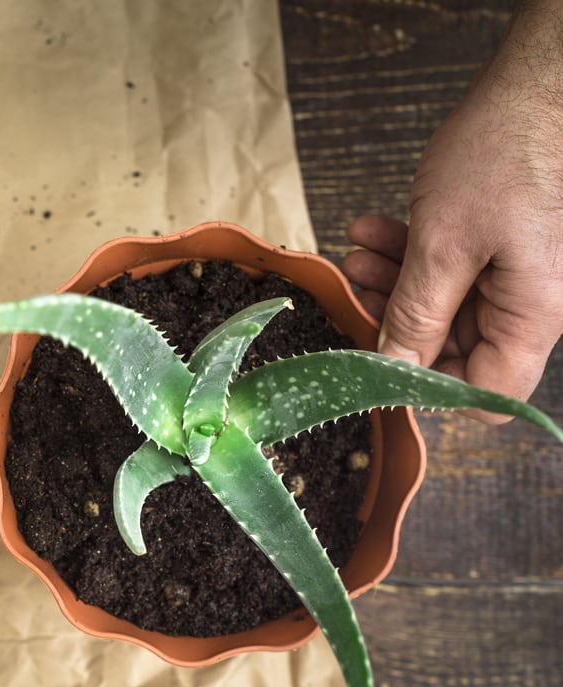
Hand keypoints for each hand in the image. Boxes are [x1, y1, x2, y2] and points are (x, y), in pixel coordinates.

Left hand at [343, 3, 562, 418]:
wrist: (542, 81)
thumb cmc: (507, 154)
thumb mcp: (444, 244)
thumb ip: (418, 314)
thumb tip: (394, 370)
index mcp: (532, 316)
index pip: (486, 392)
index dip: (429, 388)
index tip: (379, 363)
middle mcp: (532, 302)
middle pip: (458, 346)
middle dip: (398, 320)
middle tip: (355, 290)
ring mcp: (519, 271)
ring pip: (446, 302)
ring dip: (395, 280)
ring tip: (356, 253)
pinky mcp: (503, 242)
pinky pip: (453, 265)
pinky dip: (412, 252)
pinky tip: (373, 229)